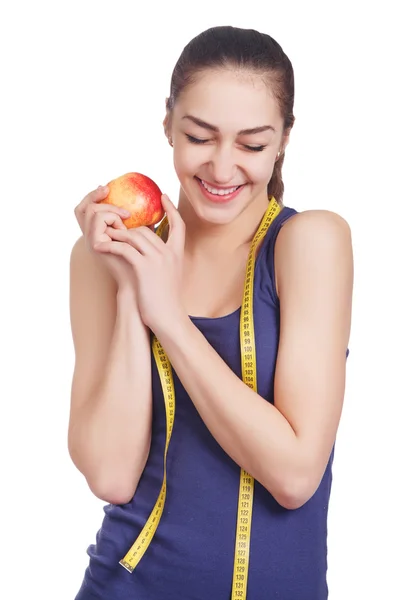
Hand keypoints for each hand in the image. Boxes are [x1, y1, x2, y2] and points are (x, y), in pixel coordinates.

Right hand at [74, 185, 136, 290]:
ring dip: (109, 209)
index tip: (107, 188)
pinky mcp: (95, 245)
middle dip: (94, 195)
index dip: (92, 197)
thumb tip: (149, 199)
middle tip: (107, 189)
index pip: (85, 210)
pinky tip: (124, 224)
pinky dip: (111, 217)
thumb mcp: (140, 236)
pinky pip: (98, 219)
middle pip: (81, 209)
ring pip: (90, 211)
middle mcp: (91, 237)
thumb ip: (136, 221)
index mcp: (99, 234)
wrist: (141, 281)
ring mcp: (91, 241)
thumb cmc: (144, 261)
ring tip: (126, 216)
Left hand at [93, 194, 185, 331]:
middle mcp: (169, 253)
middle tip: (114, 230)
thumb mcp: (170, 277)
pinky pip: (124, 249)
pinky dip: (110, 246)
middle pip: (146, 229)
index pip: (178, 225)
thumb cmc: (166, 301)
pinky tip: (100, 247)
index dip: (172, 210)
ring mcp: (157, 259)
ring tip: (104, 238)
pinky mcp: (143, 268)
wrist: (168, 317)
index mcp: (177, 254)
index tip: (164, 197)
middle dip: (128, 229)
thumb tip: (152, 253)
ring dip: (116, 236)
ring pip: (133, 236)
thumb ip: (164, 262)